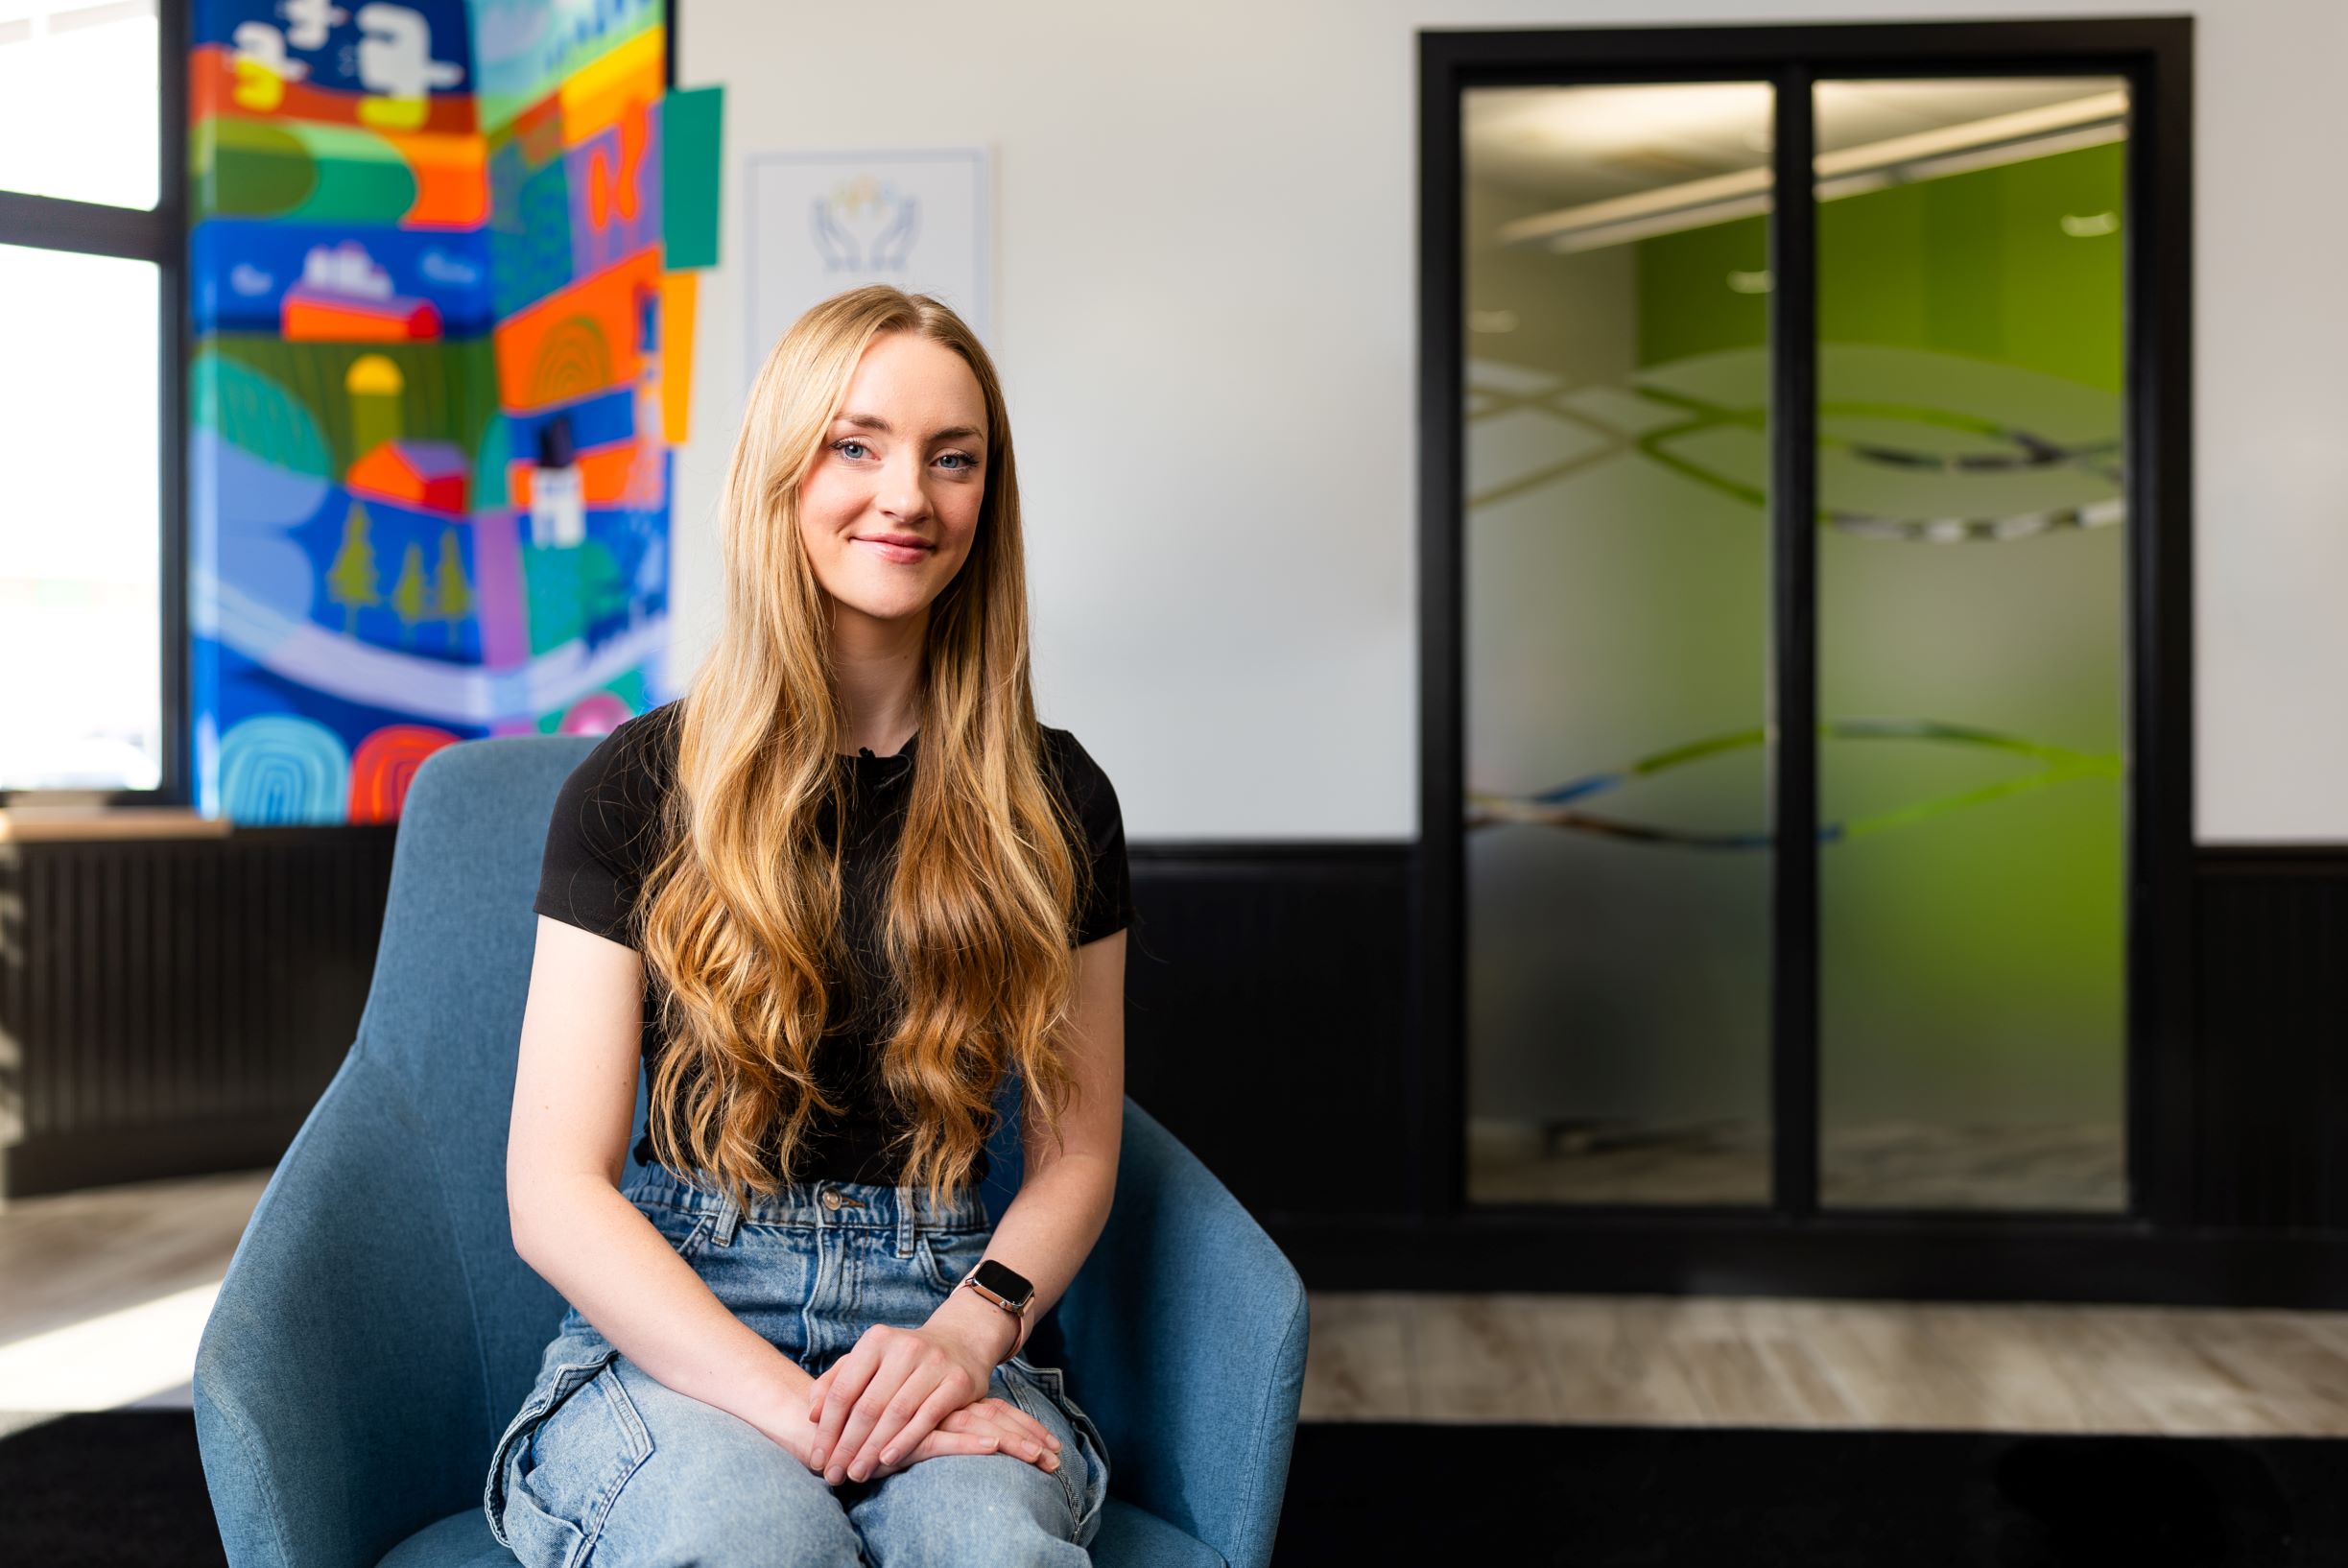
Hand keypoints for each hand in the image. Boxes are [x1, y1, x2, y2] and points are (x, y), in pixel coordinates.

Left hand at [803, 1304, 1037, 1484]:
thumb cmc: (902, 1360)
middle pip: (868, 1406)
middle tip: (834, 1475)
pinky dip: (906, 1441)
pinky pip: (928, 1417)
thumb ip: (835, 1382)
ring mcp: (934, 1363)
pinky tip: (887, 1461)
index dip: (827, 1429)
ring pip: (896, 1414)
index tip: (817, 1459)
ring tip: (856, 1474)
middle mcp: (905, 1348)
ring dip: (872, 1449)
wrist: (960, 1343)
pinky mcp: (957, 1381)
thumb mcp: (868, 1361)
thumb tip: (813, 1415)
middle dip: (847, 1446)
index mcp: (876, 1340)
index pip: (843, 1390)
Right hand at [862, 1395, 1062, 1482]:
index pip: (993, 1410)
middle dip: (1028, 1437)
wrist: (816, 1417)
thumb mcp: (906, 1428)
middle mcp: (937, 1402)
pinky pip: (941, 1440)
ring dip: (1013, 1442)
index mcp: (942, 1399)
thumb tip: (983, 1436)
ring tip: (1043, 1458)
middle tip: (1058, 1458)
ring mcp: (922, 1415)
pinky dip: (968, 1444)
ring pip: (976, 1427)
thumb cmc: (863, 1425)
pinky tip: (994, 1447)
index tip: (1054, 1445)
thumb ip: (935, 1427)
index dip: (1025, 1425)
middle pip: (993, 1417)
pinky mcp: (905, 1435)